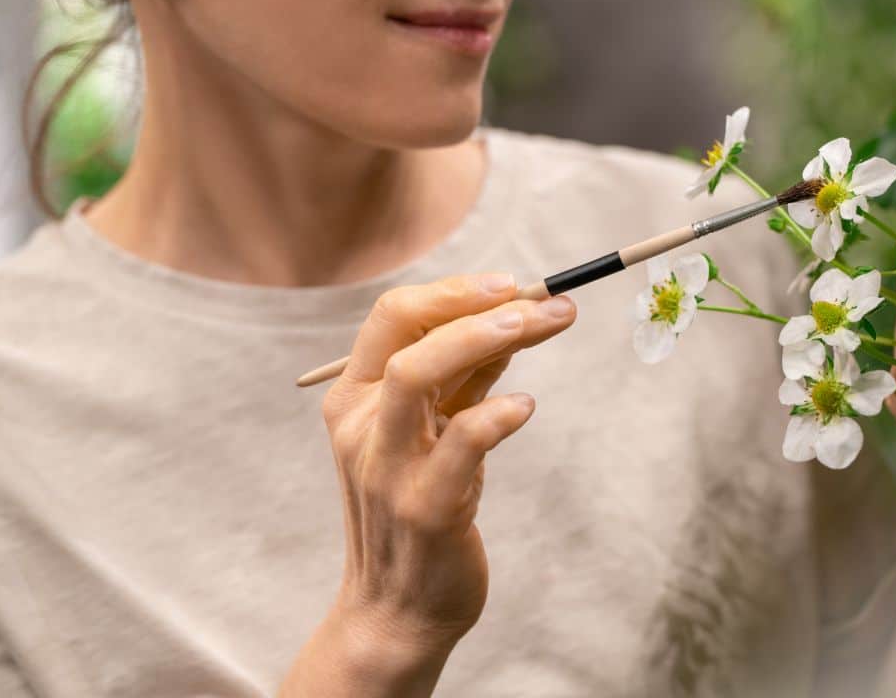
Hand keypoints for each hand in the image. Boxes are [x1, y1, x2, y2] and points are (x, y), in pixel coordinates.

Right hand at [319, 273, 576, 656]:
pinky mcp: (424, 507)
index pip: (391, 316)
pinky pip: (461, 442)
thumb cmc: (422, 506)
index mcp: (355, 398)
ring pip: (415, 376)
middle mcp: (360, 425)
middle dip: (472, 304)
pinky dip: (499, 414)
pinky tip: (527, 406)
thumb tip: (519, 315)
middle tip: (540, 298)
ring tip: (537, 324)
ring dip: (481, 339)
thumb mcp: (436, 430)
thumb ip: (468, 375)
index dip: (453, 289)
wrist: (399, 611)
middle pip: (404, 334)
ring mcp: (386, 466)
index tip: (510, 283)